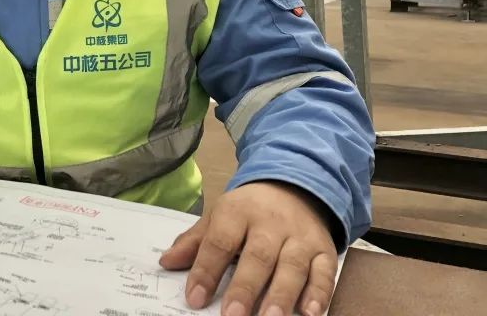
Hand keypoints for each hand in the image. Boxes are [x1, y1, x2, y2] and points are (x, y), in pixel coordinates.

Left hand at [159, 182, 337, 315]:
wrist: (295, 187)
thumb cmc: (249, 211)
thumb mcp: (219, 217)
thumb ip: (194, 242)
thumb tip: (166, 262)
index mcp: (238, 211)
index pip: (219, 241)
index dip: (206, 270)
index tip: (195, 298)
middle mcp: (271, 223)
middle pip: (258, 256)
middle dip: (245, 288)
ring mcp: (300, 236)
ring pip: (292, 266)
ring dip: (281, 295)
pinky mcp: (324, 249)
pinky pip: (325, 271)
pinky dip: (320, 293)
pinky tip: (310, 313)